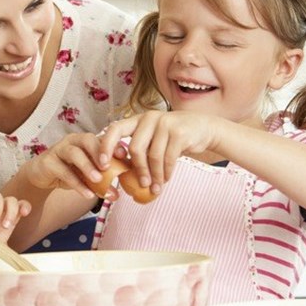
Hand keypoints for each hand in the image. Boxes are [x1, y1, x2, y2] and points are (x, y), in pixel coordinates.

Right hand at [21, 132, 118, 198]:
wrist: (42, 175)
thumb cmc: (68, 171)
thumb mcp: (86, 175)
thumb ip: (102, 182)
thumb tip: (116, 195)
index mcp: (86, 141)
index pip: (101, 138)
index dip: (113, 145)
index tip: (125, 156)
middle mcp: (73, 141)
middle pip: (87, 140)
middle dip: (99, 152)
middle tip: (108, 167)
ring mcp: (59, 149)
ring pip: (74, 153)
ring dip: (87, 166)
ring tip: (98, 180)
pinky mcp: (48, 161)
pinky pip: (63, 171)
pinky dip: (76, 183)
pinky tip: (87, 194)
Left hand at [99, 110, 221, 190]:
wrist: (203, 128)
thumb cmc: (173, 137)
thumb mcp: (153, 139)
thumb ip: (139, 150)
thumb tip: (119, 173)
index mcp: (137, 120)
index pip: (115, 129)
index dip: (106, 147)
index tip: (103, 165)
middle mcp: (149, 118)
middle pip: (135, 148)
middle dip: (138, 170)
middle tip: (141, 185)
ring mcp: (165, 123)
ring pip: (153, 156)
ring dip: (154, 176)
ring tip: (155, 187)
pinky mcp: (179, 132)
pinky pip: (168, 158)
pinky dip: (166, 172)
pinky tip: (166, 179)